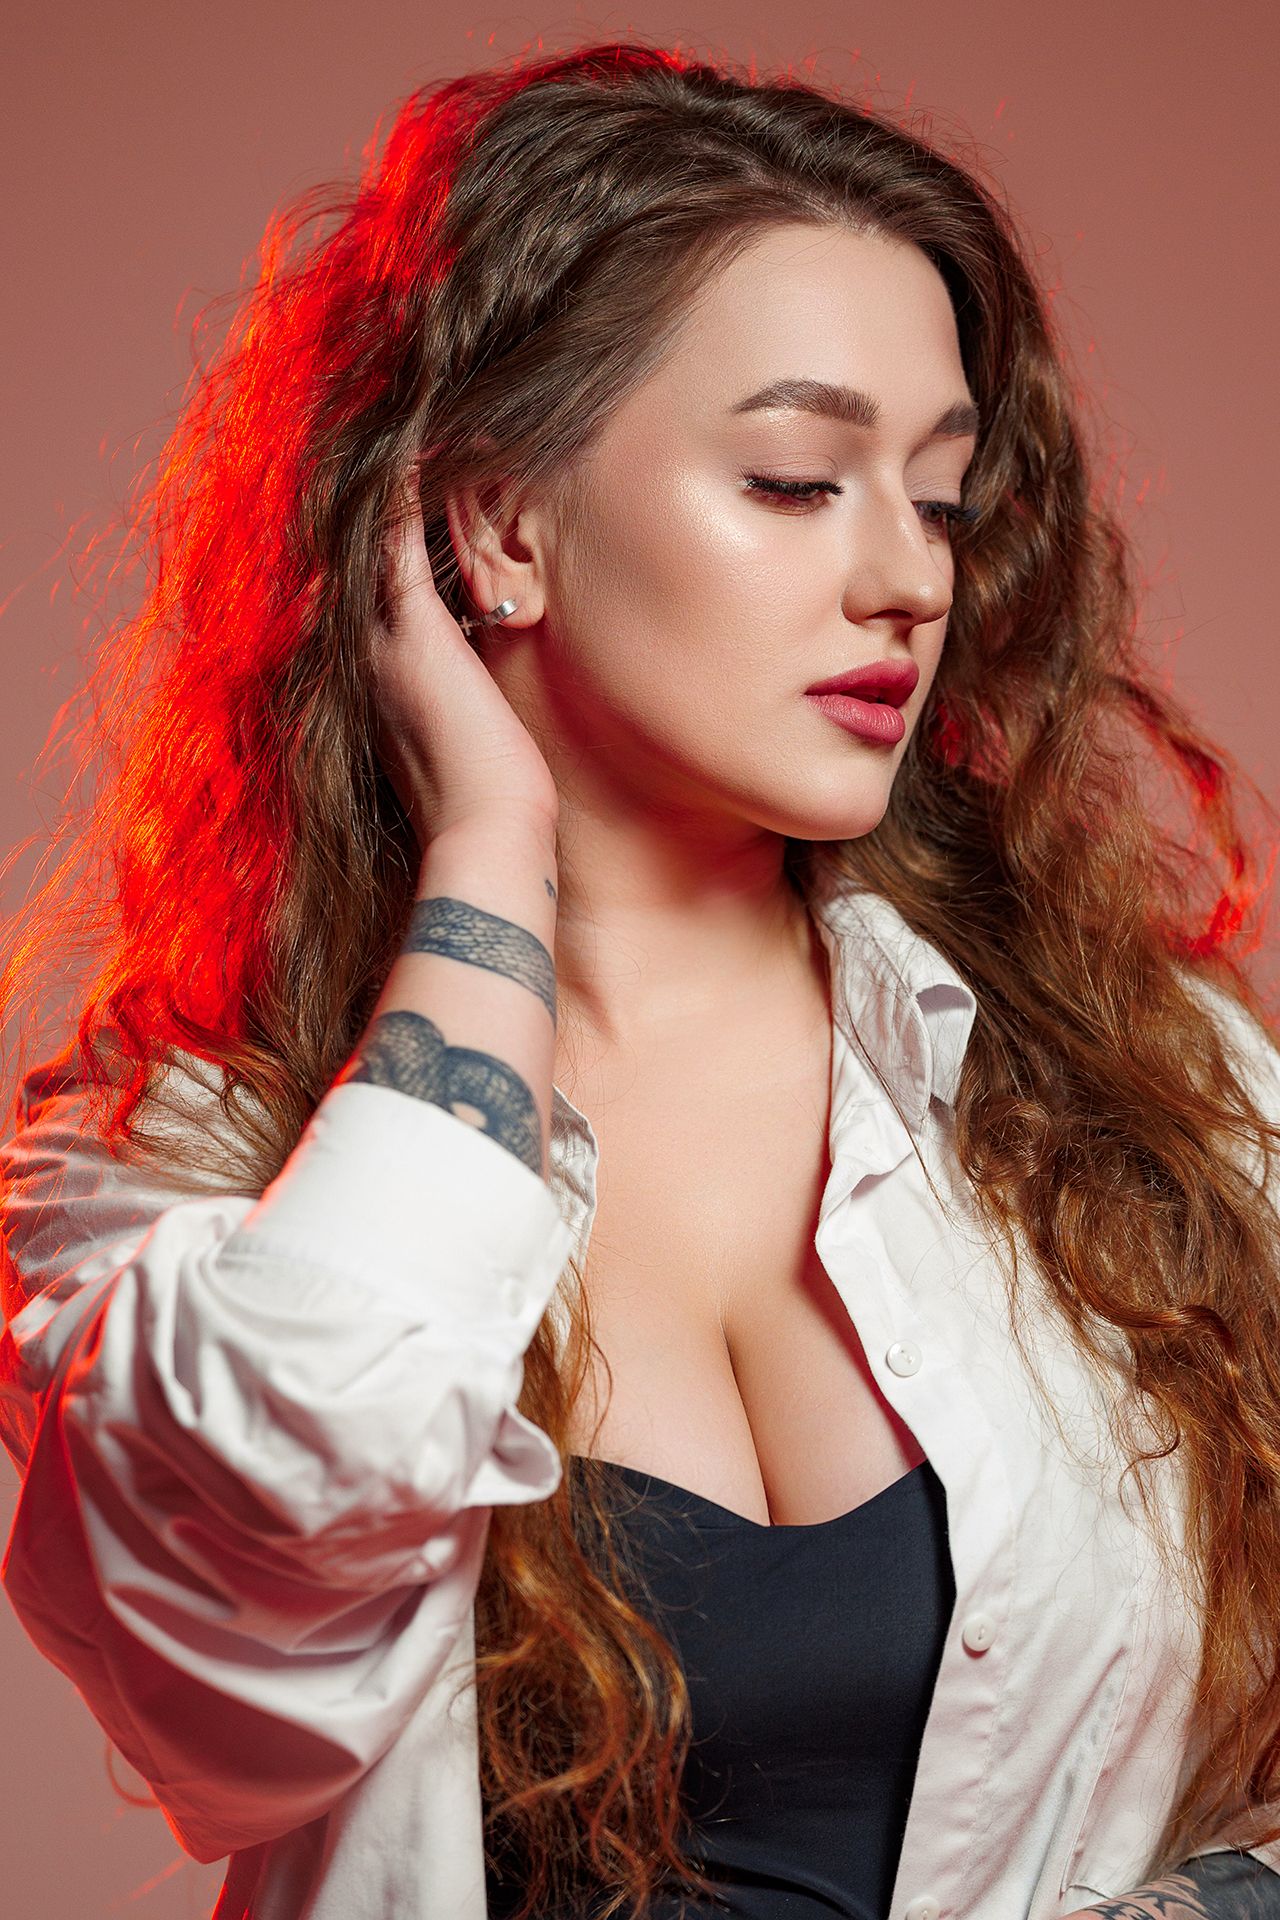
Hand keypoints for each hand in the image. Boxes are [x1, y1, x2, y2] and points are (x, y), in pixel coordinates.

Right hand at [368, 465, 560, 850]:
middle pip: (353, 559)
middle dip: (361, 505)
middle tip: (375, 442)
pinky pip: (398, 538)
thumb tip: (479, 698)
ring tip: (394, 424)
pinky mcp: (415, 630)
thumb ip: (459, 706)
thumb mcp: (466, 743)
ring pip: (368, 540)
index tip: (383, 507)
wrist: (487, 836)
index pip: (367, 598)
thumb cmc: (488, 806)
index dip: (371, 549)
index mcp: (375, 683)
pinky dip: (403, 490)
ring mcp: (382, 641)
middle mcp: (364, 656)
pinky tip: (414, 440)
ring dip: (379, 485)